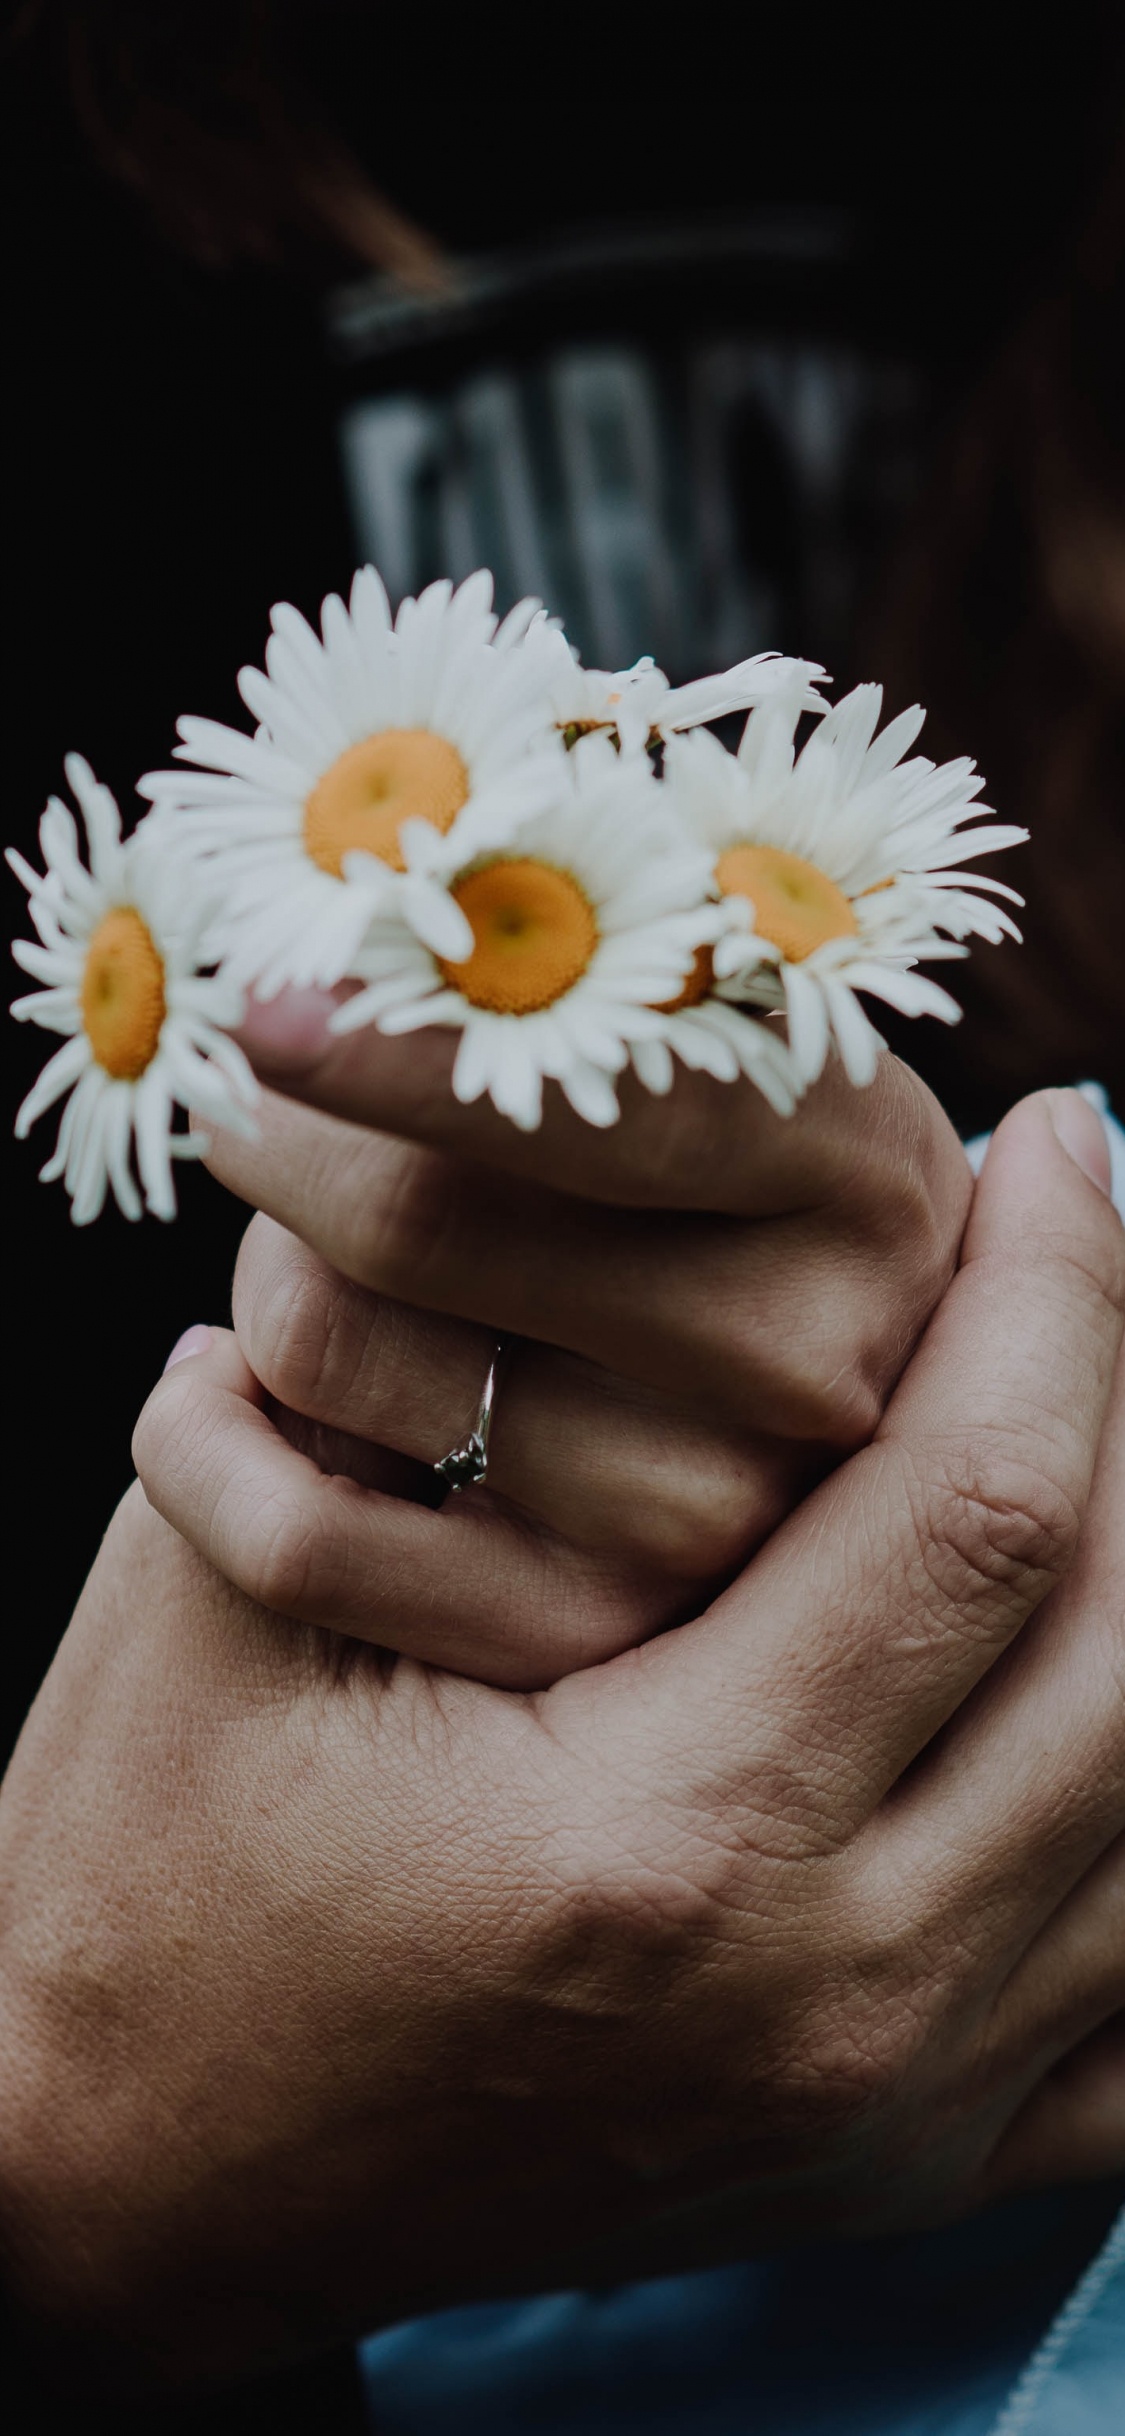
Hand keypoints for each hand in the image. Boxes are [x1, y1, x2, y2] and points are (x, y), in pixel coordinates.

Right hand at [1, 1092, 1120, 2387]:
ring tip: (1080, 1420)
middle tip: (1081, 1259)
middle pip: (1124, 1648)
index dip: (1052, 1288)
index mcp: (666, 1839)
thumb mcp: (250, 1581)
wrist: (126, 2162)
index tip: (1052, 1141)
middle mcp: (826, 1997)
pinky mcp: (890, 2167)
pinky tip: (1082, 1696)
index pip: (975, 1504)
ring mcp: (882, 2108)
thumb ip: (441, 1381)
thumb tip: (659, 1187)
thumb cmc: (154, 1855)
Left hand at [128, 1002, 971, 1683]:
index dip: (409, 1047)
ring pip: (325, 1347)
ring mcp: (714, 1517)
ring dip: (263, 1271)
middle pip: (409, 1220)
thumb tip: (307, 983)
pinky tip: (222, 1388)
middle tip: (253, 1101)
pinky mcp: (590, 1636)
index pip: (608, 1103)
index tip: (252, 1005)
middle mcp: (812, 1355)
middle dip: (276, 1137)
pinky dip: (199, 1439)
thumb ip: (544, 994)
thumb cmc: (681, 1136)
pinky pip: (292, 1536)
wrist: (774, 1354)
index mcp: (858, 1163)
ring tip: (312, 1251)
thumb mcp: (686, 1029)